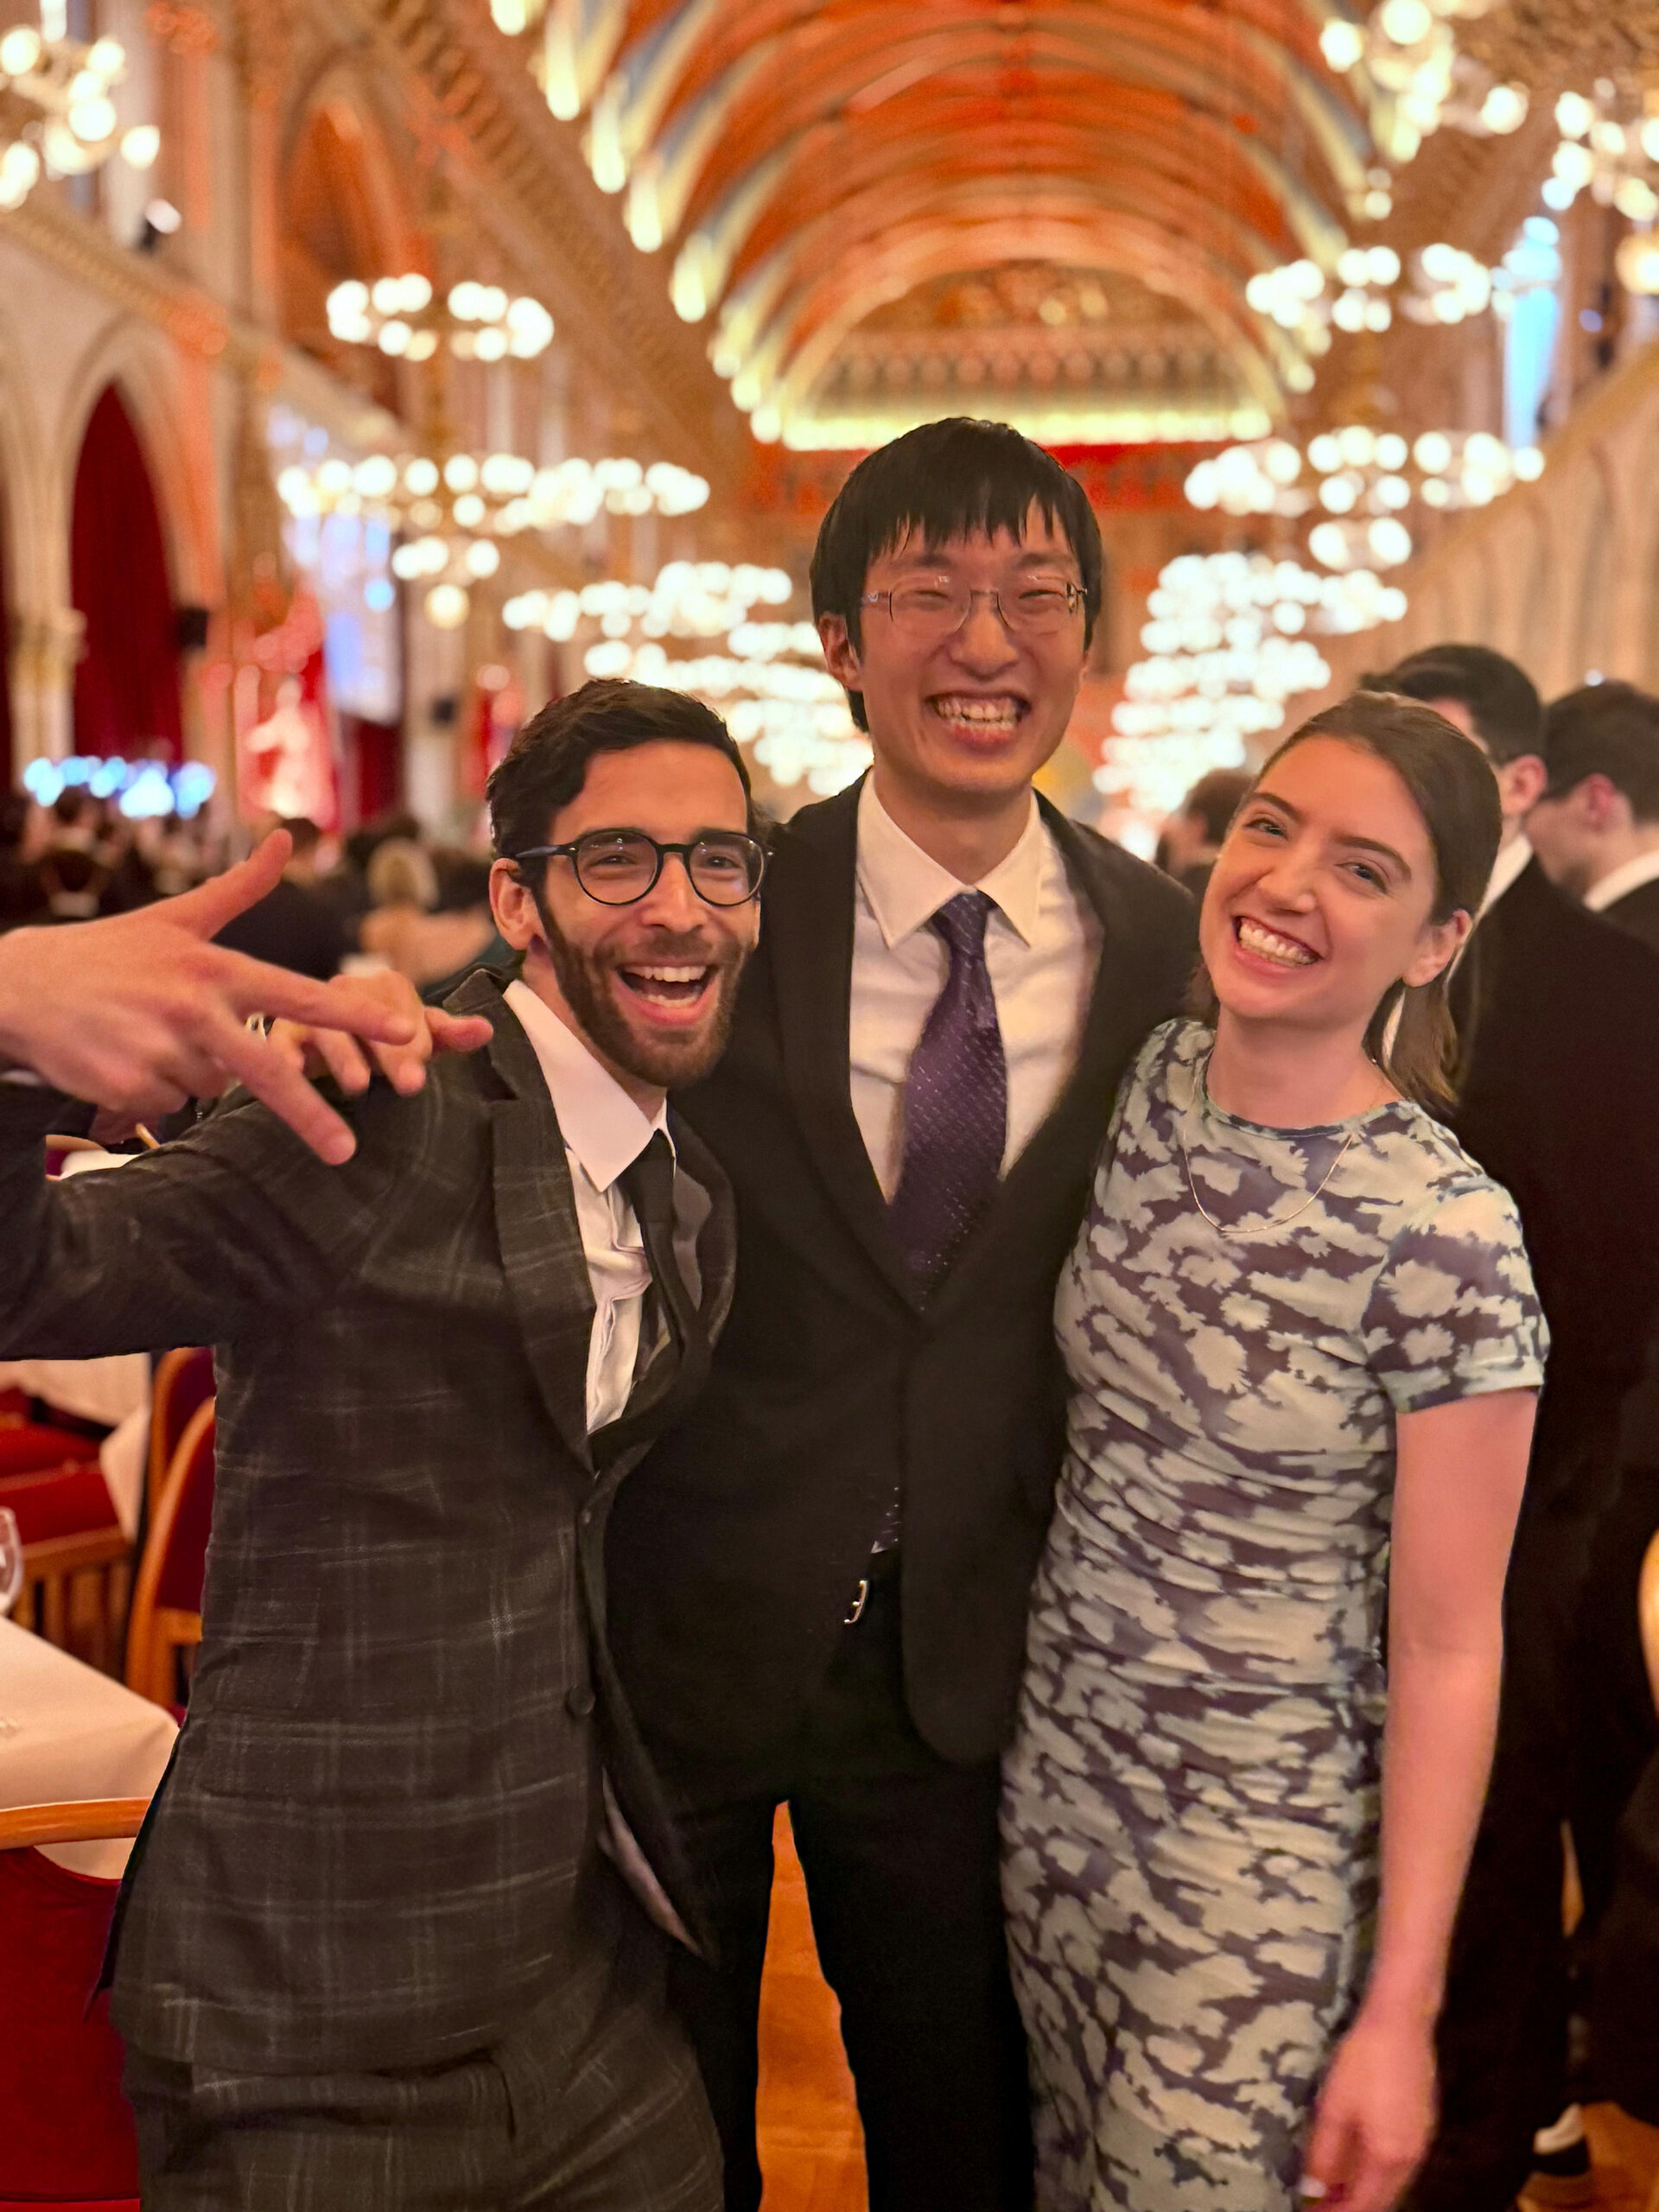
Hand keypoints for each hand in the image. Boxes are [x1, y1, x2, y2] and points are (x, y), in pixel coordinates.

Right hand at [0, 831, 423, 1164]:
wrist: (18, 988)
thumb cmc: (108, 952)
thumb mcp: (175, 918)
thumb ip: (239, 888)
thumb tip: (285, 840)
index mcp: (213, 969)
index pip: (297, 996)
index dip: (351, 1016)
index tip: (402, 1031)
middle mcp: (193, 1011)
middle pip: (268, 1073)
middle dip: (311, 1116)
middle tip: (347, 1151)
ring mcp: (159, 1051)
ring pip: (210, 1088)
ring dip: (191, 1071)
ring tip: (147, 1034)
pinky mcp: (127, 1087)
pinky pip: (170, 1105)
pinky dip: (156, 1089)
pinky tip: (123, 1057)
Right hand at [268, 973, 491, 1098]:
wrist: (319, 1042)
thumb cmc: (378, 1043)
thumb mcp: (415, 1039)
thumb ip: (448, 1034)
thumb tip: (486, 1030)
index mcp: (385, 987)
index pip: (404, 1010)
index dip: (415, 1042)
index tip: (421, 1075)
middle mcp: (347, 990)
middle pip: (371, 1019)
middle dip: (391, 1055)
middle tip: (411, 1085)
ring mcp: (311, 1008)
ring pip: (330, 1031)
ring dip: (344, 1057)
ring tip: (359, 1086)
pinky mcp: (282, 1032)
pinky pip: (282, 1042)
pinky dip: (286, 1056)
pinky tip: (293, 1073)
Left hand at [1302, 2007, 1435, 2211]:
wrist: (1401, 2023)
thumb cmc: (1362, 2063)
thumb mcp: (1334, 2108)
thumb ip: (1324, 2154)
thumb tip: (1314, 2190)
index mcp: (1389, 2159)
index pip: (1364, 2206)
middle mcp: (1412, 2159)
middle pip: (1382, 2199)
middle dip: (1352, 2206)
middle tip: (1320, 2204)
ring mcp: (1421, 2141)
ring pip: (1393, 2183)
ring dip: (1365, 2191)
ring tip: (1332, 2188)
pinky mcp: (1422, 2125)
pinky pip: (1400, 2165)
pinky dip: (1377, 2173)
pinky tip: (1357, 2162)